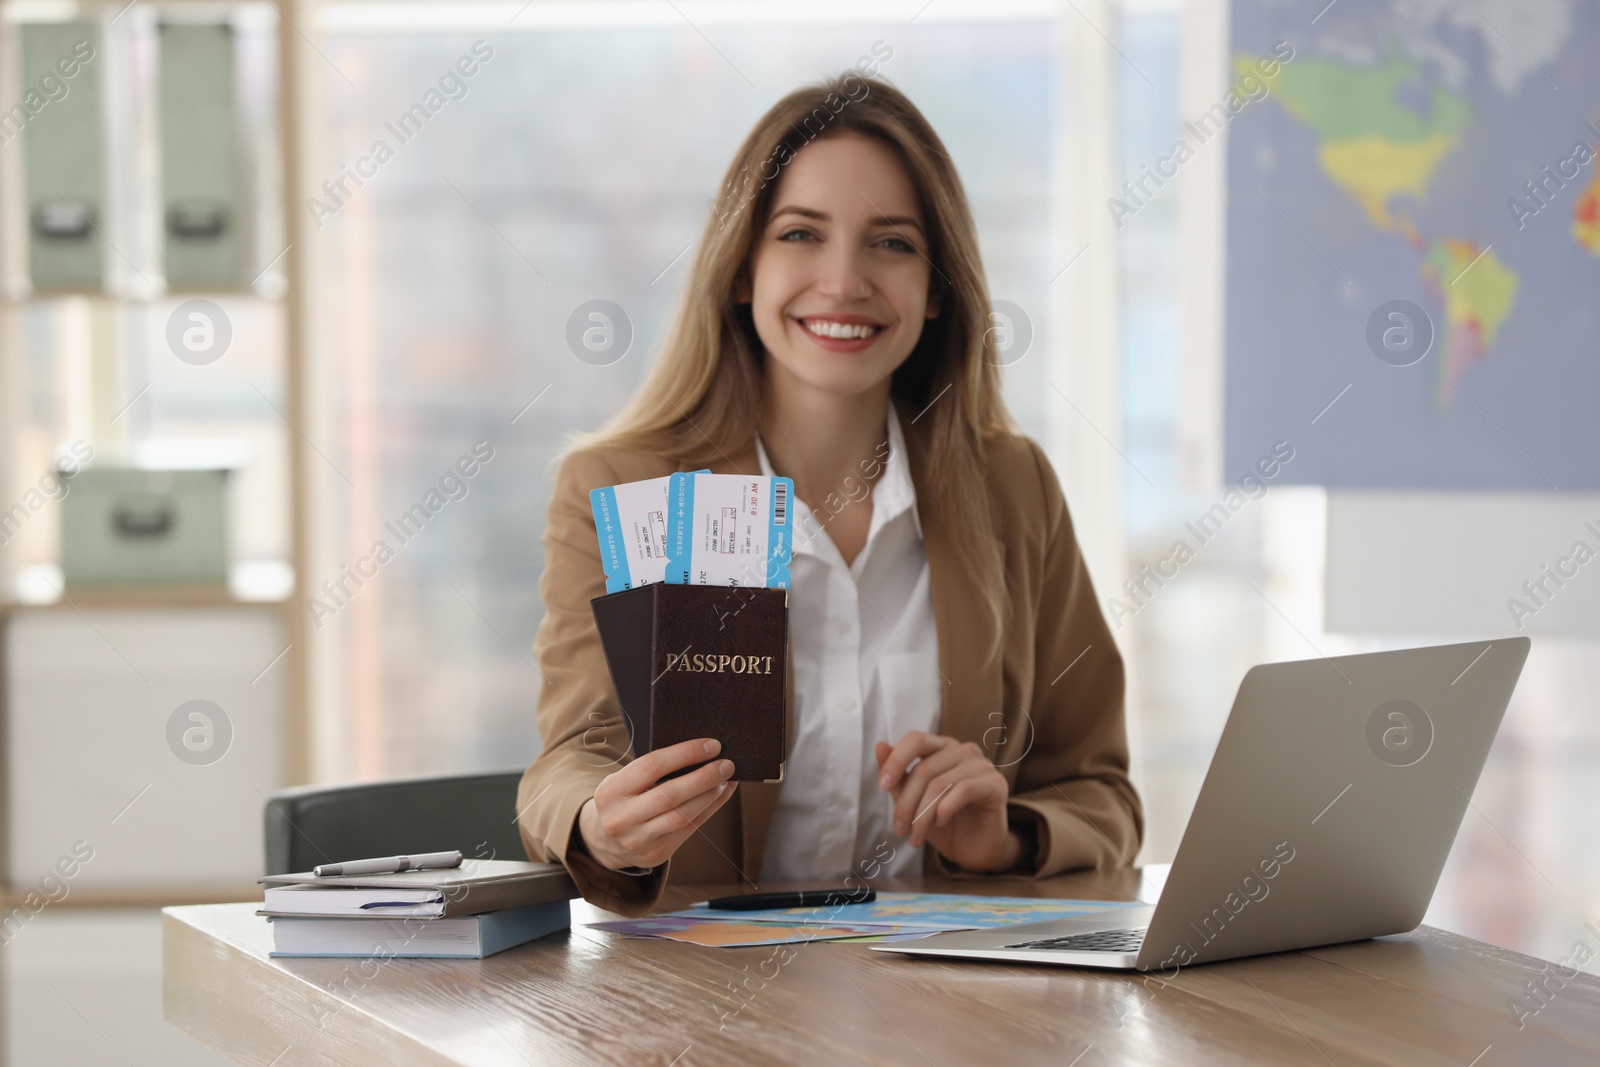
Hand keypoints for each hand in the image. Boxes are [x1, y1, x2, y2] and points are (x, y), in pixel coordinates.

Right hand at [577, 738, 738, 870]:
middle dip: (703, 777)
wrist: (604, 840)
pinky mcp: (656, 853)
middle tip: (727, 764)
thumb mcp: (624, 781)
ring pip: (682, 816)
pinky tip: (721, 794)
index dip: (685, 754)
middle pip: (670, 795)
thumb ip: (654, 770)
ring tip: (726, 779)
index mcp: (611, 791)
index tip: (711, 745)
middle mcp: (622, 817)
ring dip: (710, 795)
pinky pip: (689, 829)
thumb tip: (702, 752)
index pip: (652, 766)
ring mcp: (638, 839)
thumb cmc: (623, 798)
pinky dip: (709, 809)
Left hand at [875, 732, 1020, 872]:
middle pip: (924, 769)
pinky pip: (963, 790)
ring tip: (916, 836)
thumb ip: (898, 775)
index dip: (896, 760)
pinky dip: (945, 810)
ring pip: (940, 784)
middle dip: (906, 804)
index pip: (915, 740)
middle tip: (899, 830)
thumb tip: (880, 746)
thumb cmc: (942, 822)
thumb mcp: (912, 801)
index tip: (882, 786)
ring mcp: (982, 765)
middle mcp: (963, 750)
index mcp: (941, 747)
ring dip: (922, 816)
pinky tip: (941, 824)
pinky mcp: (996, 784)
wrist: (973, 850)